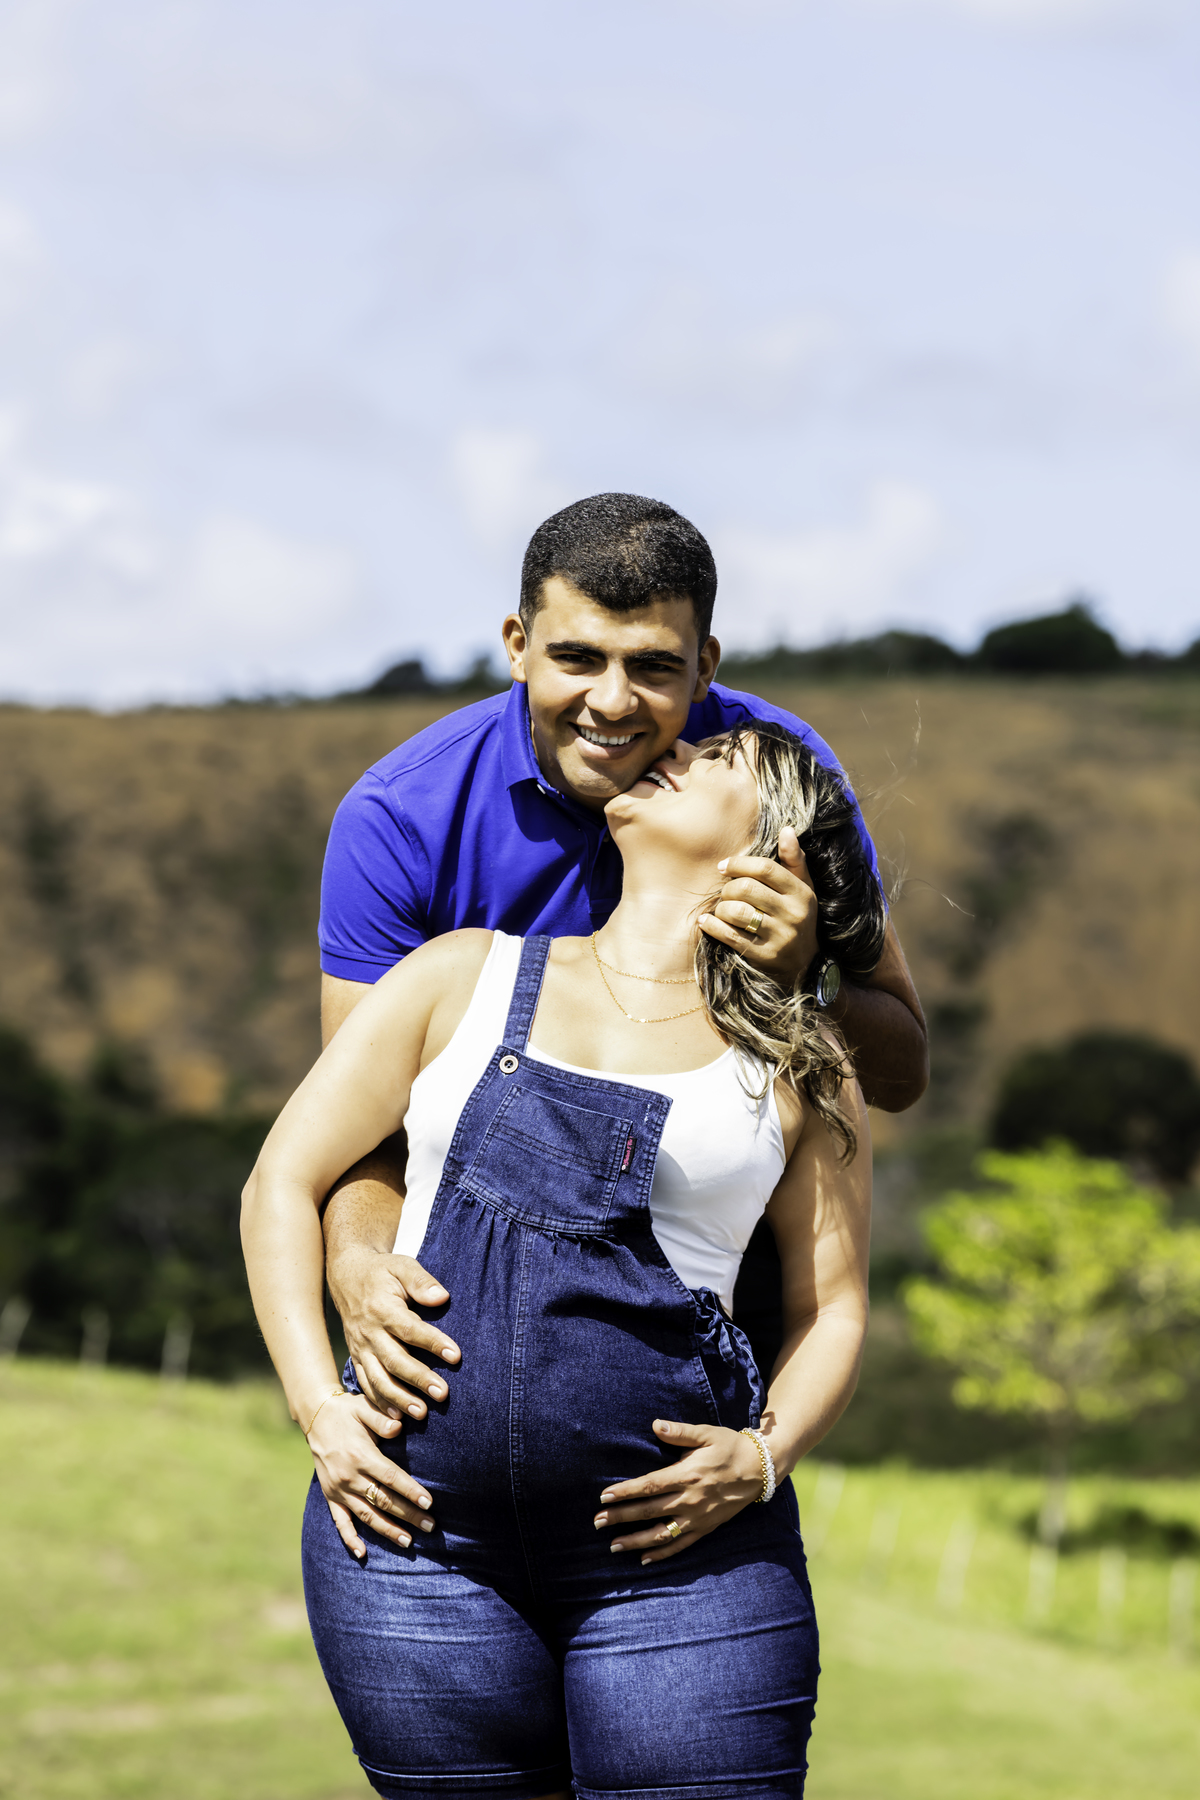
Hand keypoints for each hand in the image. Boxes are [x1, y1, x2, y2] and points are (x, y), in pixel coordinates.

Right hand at [306, 1390, 435, 1559]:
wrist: (316, 1416)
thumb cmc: (347, 1411)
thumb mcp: (364, 1408)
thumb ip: (381, 1419)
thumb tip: (399, 1426)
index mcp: (361, 1456)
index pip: (391, 1478)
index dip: (410, 1491)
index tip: (429, 1503)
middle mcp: (349, 1477)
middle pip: (383, 1501)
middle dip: (408, 1515)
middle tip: (431, 1526)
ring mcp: (339, 1489)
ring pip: (366, 1515)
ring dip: (388, 1530)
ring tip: (408, 1541)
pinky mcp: (330, 1496)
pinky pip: (340, 1522)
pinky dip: (350, 1539)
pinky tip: (362, 1553)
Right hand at [325, 1242, 460, 1419]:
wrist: (347, 1276)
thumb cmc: (382, 1272)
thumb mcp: (401, 1265)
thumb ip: (421, 1281)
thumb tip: (441, 1297)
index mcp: (382, 1309)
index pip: (410, 1329)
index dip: (433, 1343)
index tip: (456, 1356)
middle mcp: (369, 1332)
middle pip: (394, 1360)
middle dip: (418, 1379)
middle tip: (443, 1394)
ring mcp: (361, 1348)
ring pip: (378, 1378)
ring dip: (399, 1398)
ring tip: (422, 1414)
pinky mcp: (357, 1358)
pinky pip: (366, 1384)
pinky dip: (379, 1403)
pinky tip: (396, 1418)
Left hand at [593, 1419, 764, 1563]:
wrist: (760, 1469)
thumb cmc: (729, 1447)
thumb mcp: (706, 1434)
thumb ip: (679, 1432)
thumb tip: (655, 1425)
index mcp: (687, 1475)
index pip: (649, 1486)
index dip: (625, 1492)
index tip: (604, 1497)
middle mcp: (690, 1500)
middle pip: (649, 1511)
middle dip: (621, 1517)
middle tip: (597, 1522)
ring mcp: (697, 1518)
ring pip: (661, 1534)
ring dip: (636, 1541)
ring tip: (613, 1545)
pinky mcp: (705, 1529)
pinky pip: (680, 1545)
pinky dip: (662, 1554)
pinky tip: (644, 1559)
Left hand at [698, 827, 817, 985]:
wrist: (805, 965)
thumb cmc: (797, 917)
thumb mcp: (803, 889)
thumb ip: (793, 860)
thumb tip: (787, 829)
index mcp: (801, 893)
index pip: (765, 868)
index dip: (739, 864)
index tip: (723, 867)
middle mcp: (793, 914)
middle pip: (747, 889)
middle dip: (727, 888)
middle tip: (724, 892)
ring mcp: (779, 937)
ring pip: (736, 912)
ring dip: (721, 908)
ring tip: (721, 909)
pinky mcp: (764, 956)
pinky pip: (730, 937)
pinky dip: (712, 926)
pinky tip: (706, 921)